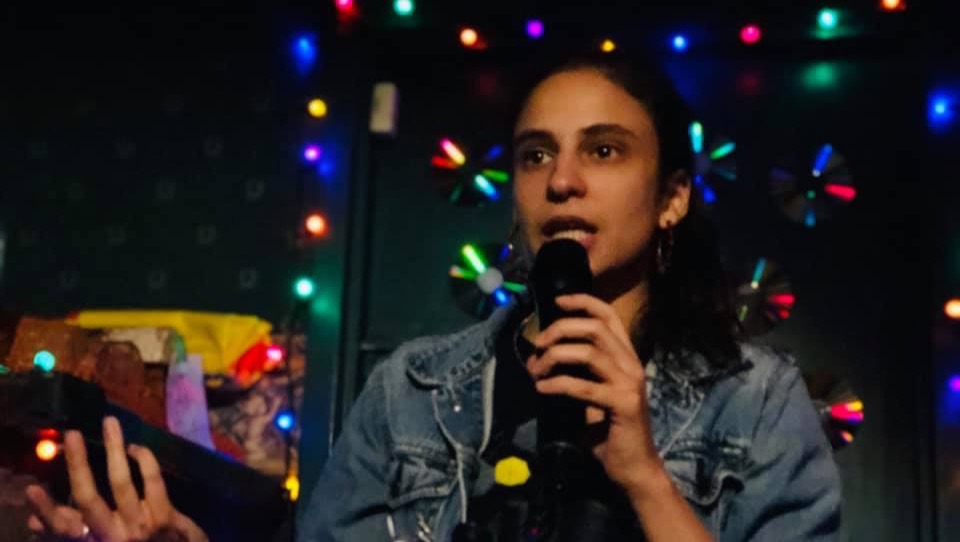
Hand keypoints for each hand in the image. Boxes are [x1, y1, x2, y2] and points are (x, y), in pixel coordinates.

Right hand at [25, 416, 207, 541]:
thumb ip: (73, 531)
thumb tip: (34, 523)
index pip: (62, 529)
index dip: (46, 510)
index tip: (31, 489)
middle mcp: (113, 537)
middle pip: (88, 499)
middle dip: (78, 465)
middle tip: (71, 435)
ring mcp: (140, 527)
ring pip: (121, 482)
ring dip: (114, 448)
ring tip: (109, 422)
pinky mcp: (165, 518)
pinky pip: (152, 480)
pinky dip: (144, 460)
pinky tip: (135, 447)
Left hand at [526, 294, 667, 498]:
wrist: (634, 467)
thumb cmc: (610, 431)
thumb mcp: (593, 393)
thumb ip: (578, 372)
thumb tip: (542, 357)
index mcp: (627, 357)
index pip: (609, 316)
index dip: (583, 302)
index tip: (556, 302)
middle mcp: (632, 365)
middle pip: (594, 328)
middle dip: (560, 330)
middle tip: (537, 345)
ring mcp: (630, 384)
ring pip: (589, 352)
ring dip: (555, 357)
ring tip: (536, 371)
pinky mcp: (623, 405)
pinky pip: (583, 387)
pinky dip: (558, 385)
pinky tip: (542, 389)